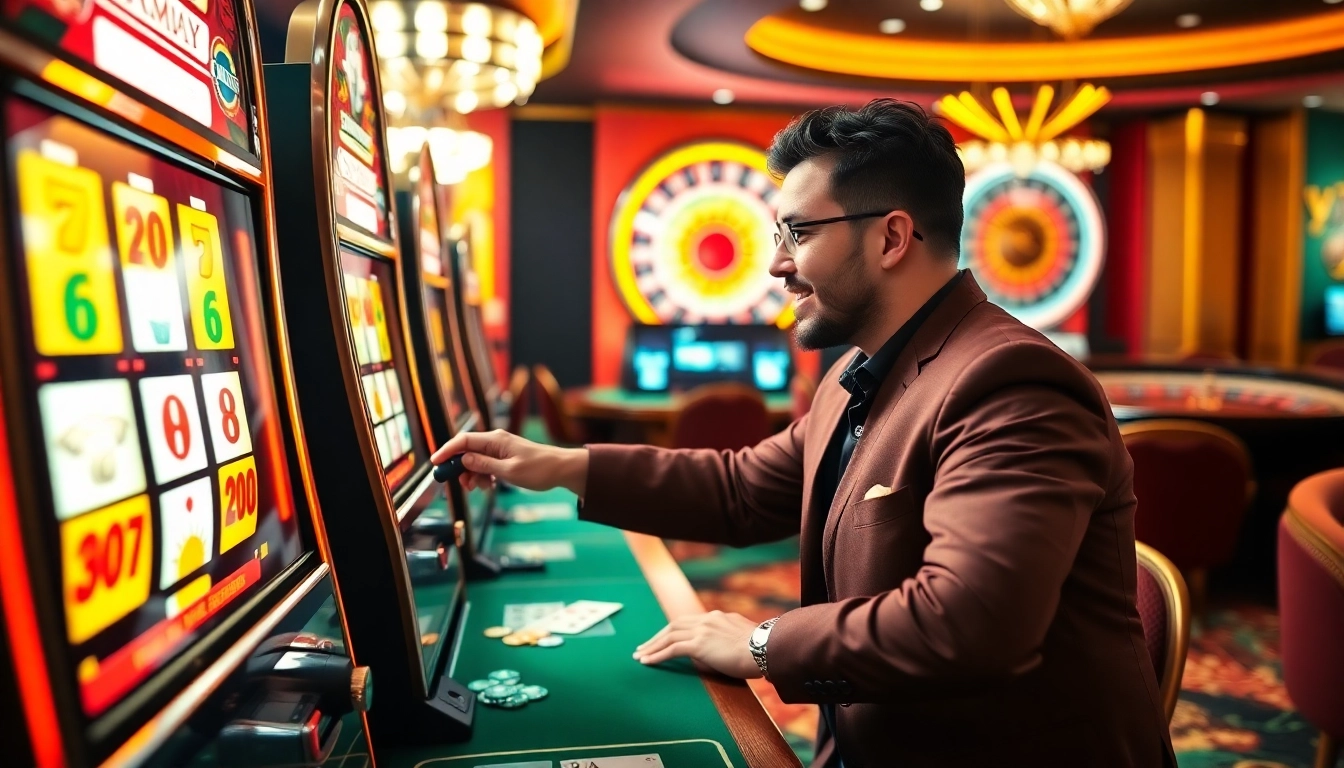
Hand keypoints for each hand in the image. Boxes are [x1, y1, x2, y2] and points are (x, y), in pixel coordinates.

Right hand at [431, 429, 587, 494]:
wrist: (561, 469)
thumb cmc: (539, 470)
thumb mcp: (509, 471)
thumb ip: (484, 465)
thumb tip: (464, 459)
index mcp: (495, 440)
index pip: (463, 441)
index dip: (447, 451)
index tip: (435, 463)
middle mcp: (495, 441)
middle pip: (467, 451)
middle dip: (461, 468)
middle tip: (462, 485)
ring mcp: (500, 449)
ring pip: (475, 460)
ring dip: (473, 475)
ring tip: (482, 488)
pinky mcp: (505, 457)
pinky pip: (486, 464)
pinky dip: (483, 475)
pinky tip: (489, 485)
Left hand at [634, 610, 760, 678]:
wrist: (765, 648)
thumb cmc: (761, 649)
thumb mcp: (744, 637)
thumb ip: (732, 637)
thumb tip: (731, 646)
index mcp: (717, 617)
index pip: (689, 621)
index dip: (674, 630)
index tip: (665, 637)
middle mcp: (707, 619)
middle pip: (674, 625)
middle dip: (657, 636)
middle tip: (644, 646)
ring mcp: (702, 630)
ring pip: (669, 636)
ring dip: (652, 646)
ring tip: (640, 656)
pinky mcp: (699, 644)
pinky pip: (672, 649)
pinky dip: (657, 655)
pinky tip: (647, 661)